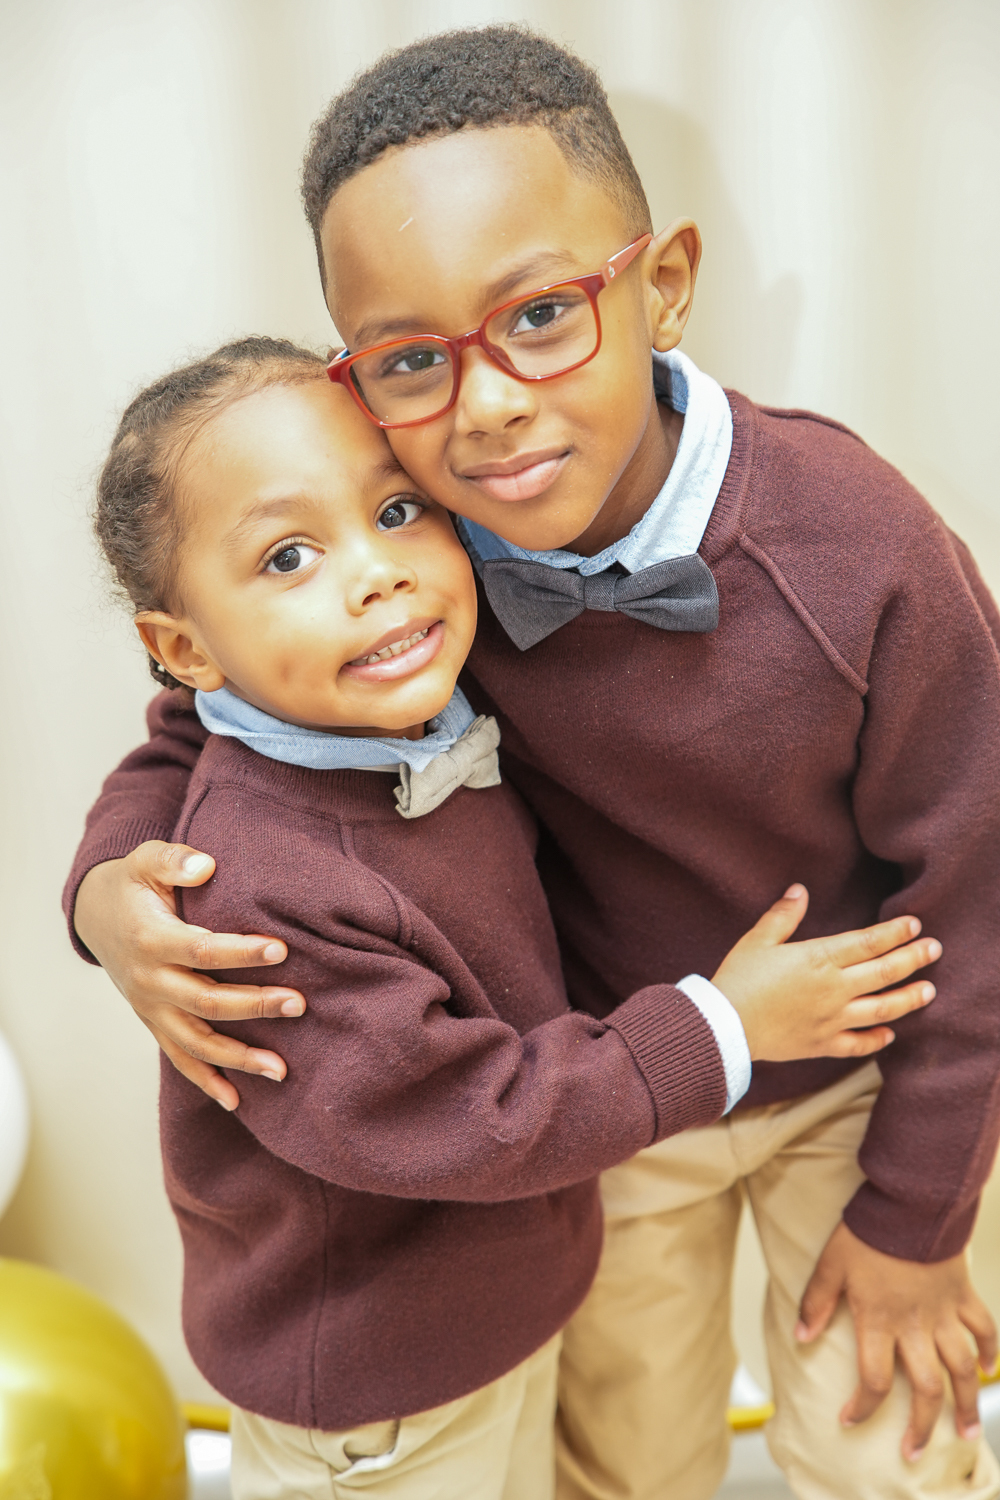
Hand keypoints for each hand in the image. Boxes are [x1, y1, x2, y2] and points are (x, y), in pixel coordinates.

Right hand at [74, 842, 305, 1110]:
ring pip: (196, 1042)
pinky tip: (238, 1101)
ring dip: (239, 1058)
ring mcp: (151, 1009)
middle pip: (206, 1002)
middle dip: (255, 1006)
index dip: (241, 952)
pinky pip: (180, 1059)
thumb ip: (174, 860)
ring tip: (281, 1069)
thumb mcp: (146, 860)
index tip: (282, 948)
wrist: (96, 916)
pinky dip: (207, 1082)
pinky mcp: (154, 1023)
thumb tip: (206, 866)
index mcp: (151, 940)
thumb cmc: (133, 884)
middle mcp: (150, 981)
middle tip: (299, 1004)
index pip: (201, 950)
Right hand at [712, 885, 939, 1061]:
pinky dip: (877, 1040)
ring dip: (908, 999)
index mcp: (819, 959)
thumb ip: (783, 916)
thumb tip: (800, 890)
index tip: (914, 924)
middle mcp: (834, 989)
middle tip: (935, 949)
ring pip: (881, 1009)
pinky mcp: (823, 1044)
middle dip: (913, 959)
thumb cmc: (739, 978)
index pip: (867, 942)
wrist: (724, 1025)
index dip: (894, 932)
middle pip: (884, 972)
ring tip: (929, 991)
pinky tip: (890, 1034)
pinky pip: (858, 1044)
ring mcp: (832, 1019)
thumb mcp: (758, 940)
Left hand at [797, 1221, 997, 1459]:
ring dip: (965, 1404)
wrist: (909, 1203)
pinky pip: (984, 1329)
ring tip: (965, 1433)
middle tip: (915, 1453)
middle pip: (925, 1389)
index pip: (874, 1379)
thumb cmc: (865, 1232)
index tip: (849, 1421)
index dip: (863, 1406)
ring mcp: (944, 1313)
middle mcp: (916, 1326)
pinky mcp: (963, 1295)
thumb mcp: (830, 1264)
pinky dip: (989, 1351)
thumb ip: (815, 1302)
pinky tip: (986, 1369)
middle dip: (922, 1427)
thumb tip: (801, 1337)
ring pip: (961, 1370)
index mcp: (879, 1322)